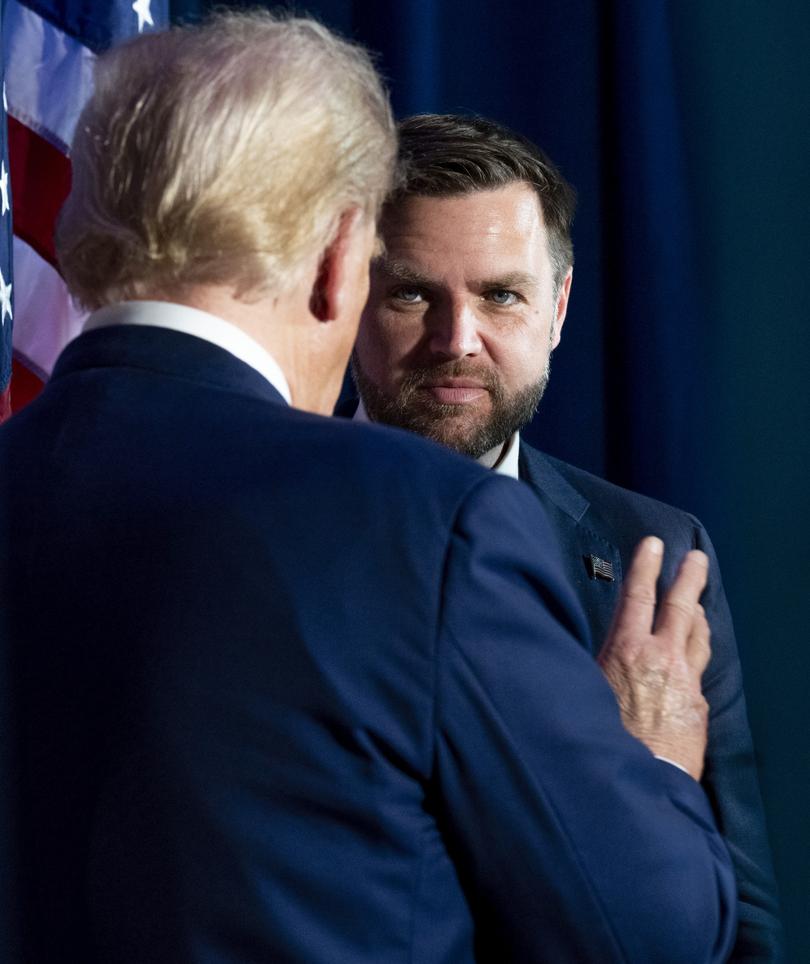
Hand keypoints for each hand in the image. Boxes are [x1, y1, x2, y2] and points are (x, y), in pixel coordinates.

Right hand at [598, 537, 710, 779]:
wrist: (640, 778)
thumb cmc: (603, 735)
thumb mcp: (588, 688)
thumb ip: (600, 663)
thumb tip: (598, 650)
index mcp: (627, 650)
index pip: (637, 597)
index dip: (645, 567)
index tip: (653, 544)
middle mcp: (661, 659)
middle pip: (680, 608)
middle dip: (688, 578)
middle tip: (697, 558)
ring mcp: (684, 681)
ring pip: (698, 637)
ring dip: (698, 616)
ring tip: (698, 603)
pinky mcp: (697, 706)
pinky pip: (698, 672)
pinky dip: (695, 658)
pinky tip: (693, 660)